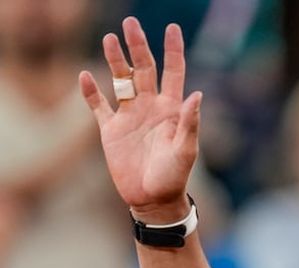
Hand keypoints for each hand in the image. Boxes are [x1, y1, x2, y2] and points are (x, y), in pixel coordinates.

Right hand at [79, 18, 200, 221]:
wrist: (153, 199)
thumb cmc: (175, 176)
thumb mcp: (186, 150)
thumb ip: (190, 122)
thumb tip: (197, 94)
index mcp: (171, 109)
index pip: (173, 72)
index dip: (173, 50)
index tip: (171, 28)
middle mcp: (150, 107)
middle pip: (143, 69)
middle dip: (138, 46)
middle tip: (130, 22)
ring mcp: (130, 116)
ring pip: (120, 81)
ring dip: (115, 61)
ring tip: (109, 39)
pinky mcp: (111, 130)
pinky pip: (98, 106)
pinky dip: (91, 92)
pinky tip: (86, 76)